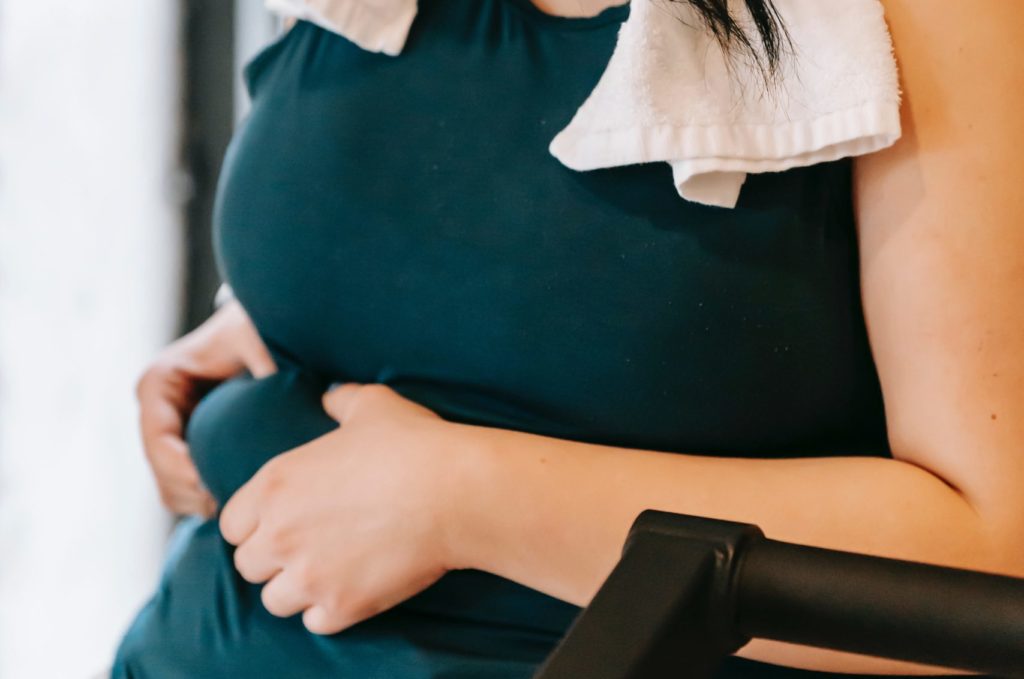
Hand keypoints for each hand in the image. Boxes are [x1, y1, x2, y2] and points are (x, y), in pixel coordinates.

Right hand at [136, 299, 275, 516]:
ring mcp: (170, 434)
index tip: (220, 488)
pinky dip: (213, 500)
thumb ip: (263, 359)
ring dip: (205, 503)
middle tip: (241, 504)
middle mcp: (156, 412)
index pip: (158, 443)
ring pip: (174, 490)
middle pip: (162, 475)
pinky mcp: (189, 450)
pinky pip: (191, 490)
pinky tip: (246, 499)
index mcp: (158, 384)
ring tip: (246, 504)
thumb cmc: (257, 329)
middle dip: (198, 494)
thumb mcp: (257, 336)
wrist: (263, 330)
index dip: (185, 472)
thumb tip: (274, 390)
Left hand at [219, 383, 466, 633]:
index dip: (256, 524)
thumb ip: (340, 401)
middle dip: (273, 559)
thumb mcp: (372, 405)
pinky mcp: (341, 606)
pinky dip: (331, 611)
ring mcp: (308, 575)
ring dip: (298, 589)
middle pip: (248, 565)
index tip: (282, 522)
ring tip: (329, 573)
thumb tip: (330, 397)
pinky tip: (352, 590)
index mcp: (275, 484)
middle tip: (308, 548)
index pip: (232, 523)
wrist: (456, 492)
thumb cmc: (414, 444)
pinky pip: (315, 623)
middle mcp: (280, 533)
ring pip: (276, 600)